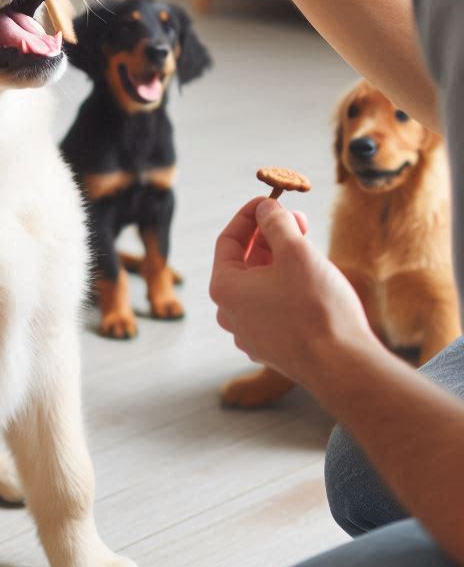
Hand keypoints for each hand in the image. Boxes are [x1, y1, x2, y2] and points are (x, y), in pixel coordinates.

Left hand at [209, 198, 379, 391]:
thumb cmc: (317, 308)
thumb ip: (276, 223)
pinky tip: (311, 280)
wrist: (342, 367)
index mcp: (224, 288)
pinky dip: (285, 286)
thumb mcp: (296, 252)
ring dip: (279, 260)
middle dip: (270, 236)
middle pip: (244, 262)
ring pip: (260, 285)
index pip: (228, 240)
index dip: (250, 216)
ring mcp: (248, 333)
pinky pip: (271, 306)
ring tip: (308, 245)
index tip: (271, 199)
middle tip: (298, 219)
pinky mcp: (270, 346)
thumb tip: (265, 208)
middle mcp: (228, 313)